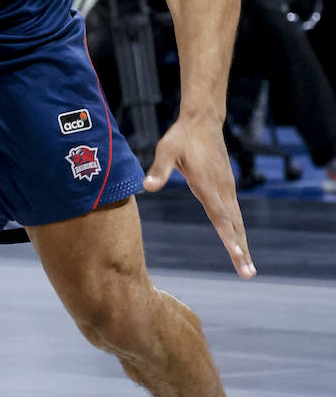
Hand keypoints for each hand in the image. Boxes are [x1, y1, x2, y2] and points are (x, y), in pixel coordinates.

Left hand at [144, 117, 254, 278]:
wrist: (202, 121)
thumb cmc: (181, 137)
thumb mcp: (165, 150)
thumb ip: (159, 170)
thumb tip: (147, 186)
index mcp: (208, 184)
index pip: (220, 216)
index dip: (228, 237)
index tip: (237, 255)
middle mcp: (222, 190)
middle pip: (234, 225)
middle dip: (241, 251)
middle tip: (249, 275)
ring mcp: (227, 188)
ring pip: (237, 221)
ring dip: (243, 244)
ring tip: (248, 268)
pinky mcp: (227, 187)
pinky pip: (235, 214)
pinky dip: (239, 231)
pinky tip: (240, 243)